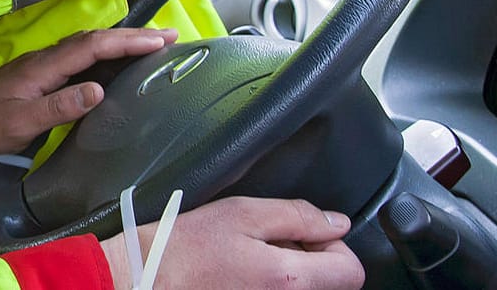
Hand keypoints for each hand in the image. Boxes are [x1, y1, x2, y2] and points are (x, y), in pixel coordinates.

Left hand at [0, 27, 176, 161]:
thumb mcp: (21, 122)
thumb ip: (58, 107)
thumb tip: (98, 90)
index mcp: (43, 66)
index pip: (92, 47)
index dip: (126, 42)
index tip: (159, 41)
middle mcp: (46, 59)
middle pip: (95, 40)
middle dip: (133, 36)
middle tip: (171, 37)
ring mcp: (43, 66)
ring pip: (88, 46)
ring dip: (121, 42)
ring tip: (155, 44)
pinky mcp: (42, 76)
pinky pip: (81, 57)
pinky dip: (106, 53)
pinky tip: (117, 61)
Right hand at [99, 196, 362, 289]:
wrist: (145, 279)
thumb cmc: (184, 248)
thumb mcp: (240, 213)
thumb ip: (296, 216)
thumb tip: (336, 223)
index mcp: (290, 279)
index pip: (352, 270)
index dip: (334, 246)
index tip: (305, 236)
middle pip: (331, 286)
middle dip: (311, 262)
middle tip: (271, 245)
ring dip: (290, 277)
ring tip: (252, 262)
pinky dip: (269, 286)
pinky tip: (242, 278)